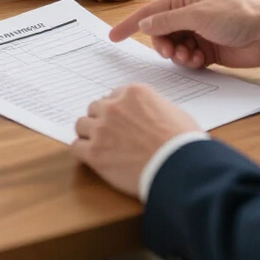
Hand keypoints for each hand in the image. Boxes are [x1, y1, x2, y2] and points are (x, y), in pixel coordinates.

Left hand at [72, 84, 202, 195]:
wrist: (179, 167)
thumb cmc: (182, 142)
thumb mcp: (172, 111)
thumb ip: (153, 107)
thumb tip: (149, 114)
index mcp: (133, 93)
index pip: (112, 96)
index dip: (116, 110)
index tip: (119, 121)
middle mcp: (114, 106)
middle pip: (95, 108)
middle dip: (101, 120)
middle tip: (111, 135)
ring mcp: (102, 129)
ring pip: (82, 125)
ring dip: (89, 134)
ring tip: (100, 147)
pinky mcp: (95, 153)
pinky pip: (76, 147)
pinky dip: (83, 152)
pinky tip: (92, 158)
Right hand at [109, 0, 259, 69]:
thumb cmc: (234, 15)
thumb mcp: (196, 15)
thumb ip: (167, 21)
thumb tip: (143, 24)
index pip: (150, 11)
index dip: (130, 24)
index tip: (113, 37)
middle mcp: (189, 14)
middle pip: (160, 32)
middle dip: (162, 44)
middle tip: (170, 51)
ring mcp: (198, 33)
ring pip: (173, 47)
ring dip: (178, 54)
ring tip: (191, 56)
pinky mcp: (208, 50)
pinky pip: (188, 58)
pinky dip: (190, 61)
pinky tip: (200, 61)